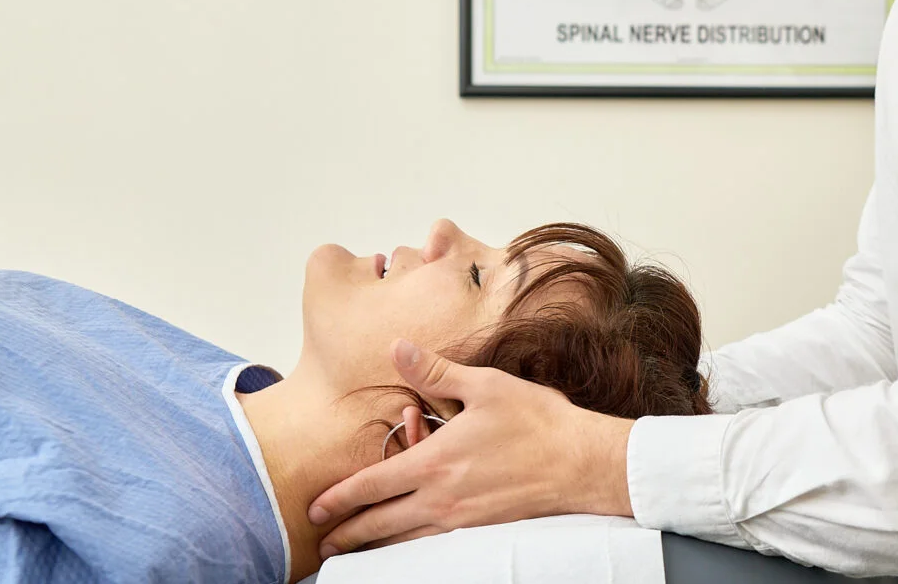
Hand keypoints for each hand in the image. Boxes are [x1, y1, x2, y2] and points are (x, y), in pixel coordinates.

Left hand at [309, 339, 635, 556]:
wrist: (581, 463)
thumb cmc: (537, 420)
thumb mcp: (485, 385)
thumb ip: (436, 372)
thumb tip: (398, 348)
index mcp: (436, 462)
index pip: (373, 485)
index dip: (340, 499)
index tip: (316, 507)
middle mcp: (442, 498)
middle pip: (381, 523)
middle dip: (348, 533)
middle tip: (323, 541)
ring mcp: (461, 520)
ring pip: (404, 540)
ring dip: (374, 545)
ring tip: (353, 549)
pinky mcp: (481, 530)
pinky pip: (432, 545)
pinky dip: (408, 548)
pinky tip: (405, 544)